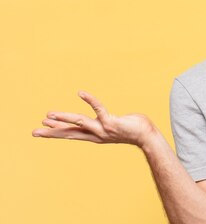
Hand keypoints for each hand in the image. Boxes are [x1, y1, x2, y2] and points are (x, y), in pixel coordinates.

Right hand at [32, 91, 155, 147]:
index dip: (57, 131)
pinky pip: (99, 109)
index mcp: (94, 135)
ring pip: (80, 122)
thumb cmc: (132, 128)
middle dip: (52, 132)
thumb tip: (101, 117)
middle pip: (70, 133)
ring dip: (64, 118)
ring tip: (49, 114)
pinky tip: (81, 93)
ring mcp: (103, 129)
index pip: (72, 134)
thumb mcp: (113, 125)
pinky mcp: (112, 122)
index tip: (42, 128)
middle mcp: (96, 134)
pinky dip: (90, 100)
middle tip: (34, 132)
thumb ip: (104, 122)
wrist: (147, 136)